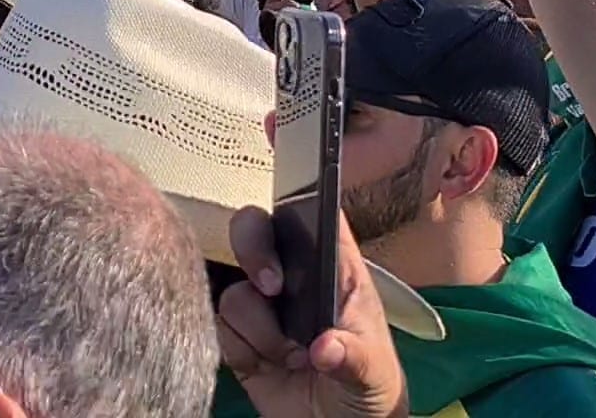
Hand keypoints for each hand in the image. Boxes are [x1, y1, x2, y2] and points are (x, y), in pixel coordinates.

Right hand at [218, 207, 408, 417]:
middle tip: (271, 287)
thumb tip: (326, 348)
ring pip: (235, 289)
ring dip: (257, 328)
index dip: (296, 205)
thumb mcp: (374, 373)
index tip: (288, 232)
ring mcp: (265, 308)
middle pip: (257, 230)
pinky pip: (221, 329)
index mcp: (336, 271)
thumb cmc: (370, 392)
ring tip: (289, 356)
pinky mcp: (241, 341)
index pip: (316, 214)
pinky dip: (240, 350)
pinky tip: (266, 367)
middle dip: (254, 252)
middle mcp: (296, 280)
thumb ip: (354, 357)